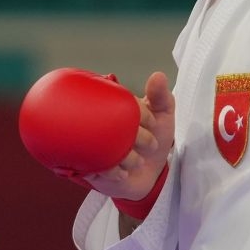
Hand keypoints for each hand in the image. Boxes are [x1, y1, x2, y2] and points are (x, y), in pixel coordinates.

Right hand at [76, 72, 175, 201]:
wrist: (149, 173)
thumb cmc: (154, 139)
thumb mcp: (162, 116)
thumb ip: (161, 97)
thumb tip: (158, 75)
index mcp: (113, 106)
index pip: (121, 101)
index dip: (142, 113)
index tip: (153, 124)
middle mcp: (99, 123)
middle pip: (111, 124)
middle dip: (137, 137)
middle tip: (150, 145)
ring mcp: (91, 144)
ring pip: (101, 147)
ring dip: (125, 158)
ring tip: (137, 162)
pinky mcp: (87, 166)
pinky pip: (92, 166)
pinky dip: (112, 171)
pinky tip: (123, 172)